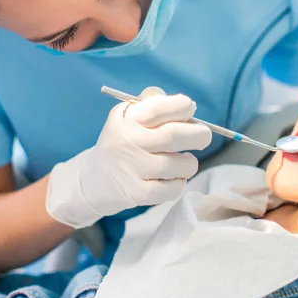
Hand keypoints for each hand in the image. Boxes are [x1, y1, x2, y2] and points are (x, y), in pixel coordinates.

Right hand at [45, 87, 212, 228]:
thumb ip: (152, 105)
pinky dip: (179, 183)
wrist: (93, 181)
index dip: (182, 107)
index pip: (159, 107)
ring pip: (180, 164)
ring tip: (183, 162)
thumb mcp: (128, 118)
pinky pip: (173, 188)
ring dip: (189, 163)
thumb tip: (187, 106)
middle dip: (199, 134)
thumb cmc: (122, 144)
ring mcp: (132, 169)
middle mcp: (127, 141)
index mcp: (126, 118)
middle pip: (175, 135)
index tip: (190, 110)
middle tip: (203, 136)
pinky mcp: (137, 193)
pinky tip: (172, 178)